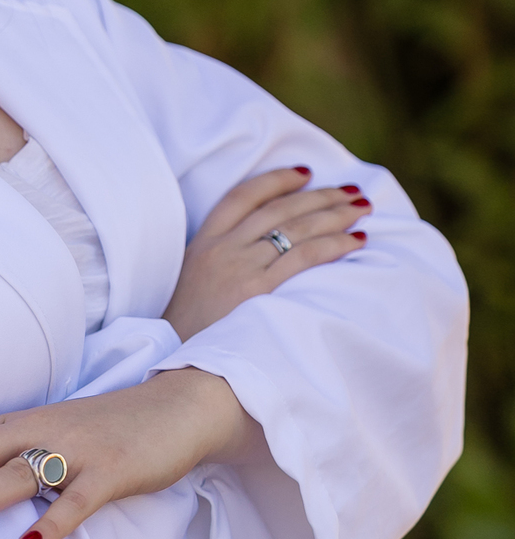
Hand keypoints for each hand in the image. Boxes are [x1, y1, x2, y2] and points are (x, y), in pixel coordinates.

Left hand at [0, 368, 259, 538]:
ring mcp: (78, 452)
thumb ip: (20, 450)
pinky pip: (77, 502)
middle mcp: (44, 431)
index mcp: (28, 422)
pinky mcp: (111, 475)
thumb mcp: (58, 430)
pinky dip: (51, 523)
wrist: (178, 408)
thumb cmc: (112, 426)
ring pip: (22, 472)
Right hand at [162, 165, 368, 341]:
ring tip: (361, 208)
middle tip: (351, 190)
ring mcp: (239, 268)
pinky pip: (303, 257)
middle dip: (319, 195)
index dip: (276, 180)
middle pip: (278, 209)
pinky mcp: (257, 291)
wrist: (177, 365)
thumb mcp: (191, 286)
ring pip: (295, 228)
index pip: (242, 197)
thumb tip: (260, 251)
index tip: (305, 173)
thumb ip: (218, 263)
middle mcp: (222, 249)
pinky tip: (356, 240)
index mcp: (202, 244)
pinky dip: (333, 245)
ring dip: (334, 214)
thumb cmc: (187, 334)